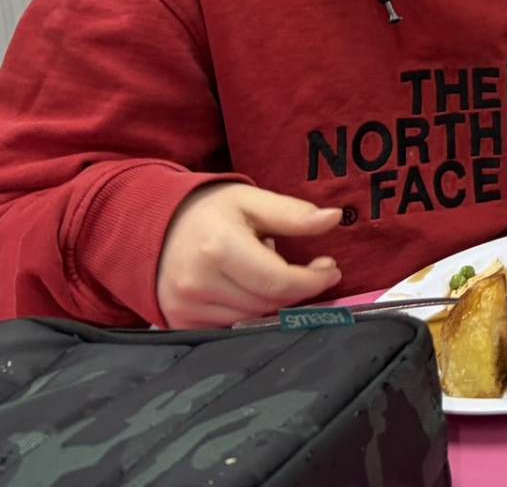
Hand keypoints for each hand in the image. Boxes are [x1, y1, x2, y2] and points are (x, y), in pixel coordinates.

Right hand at [156, 183, 342, 328]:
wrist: (153, 226)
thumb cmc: (209, 211)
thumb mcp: (252, 200)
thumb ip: (294, 214)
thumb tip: (334, 218)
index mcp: (218, 249)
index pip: (279, 282)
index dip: (313, 280)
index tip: (330, 269)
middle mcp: (198, 283)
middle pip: (269, 303)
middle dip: (297, 288)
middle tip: (310, 269)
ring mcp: (185, 307)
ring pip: (252, 317)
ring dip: (272, 299)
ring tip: (266, 270)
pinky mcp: (179, 322)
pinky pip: (230, 326)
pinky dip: (249, 310)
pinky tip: (249, 288)